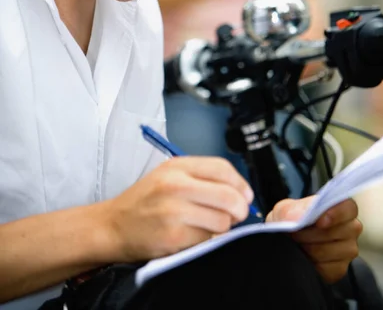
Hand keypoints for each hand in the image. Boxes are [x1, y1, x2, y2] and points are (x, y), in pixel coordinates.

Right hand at [98, 157, 253, 263]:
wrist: (113, 225)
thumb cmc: (144, 201)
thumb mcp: (169, 175)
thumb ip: (201, 177)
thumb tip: (239, 191)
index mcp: (177, 166)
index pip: (222, 168)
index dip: (240, 183)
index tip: (245, 194)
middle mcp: (176, 185)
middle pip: (228, 195)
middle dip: (239, 208)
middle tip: (236, 214)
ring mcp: (174, 211)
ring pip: (222, 221)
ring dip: (221, 227)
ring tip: (207, 225)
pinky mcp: (173, 237)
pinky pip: (207, 240)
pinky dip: (205, 241)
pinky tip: (191, 235)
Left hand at [266, 196, 362, 282]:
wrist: (288, 238)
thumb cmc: (292, 219)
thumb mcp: (286, 209)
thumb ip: (291, 210)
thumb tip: (298, 218)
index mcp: (343, 207)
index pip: (348, 208)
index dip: (335, 214)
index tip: (319, 221)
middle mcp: (351, 228)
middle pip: (338, 232)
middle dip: (311, 234)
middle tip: (295, 233)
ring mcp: (348, 249)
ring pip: (329, 251)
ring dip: (308, 248)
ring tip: (298, 243)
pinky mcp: (341, 268)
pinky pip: (327, 269)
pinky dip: (311, 264)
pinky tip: (305, 257)